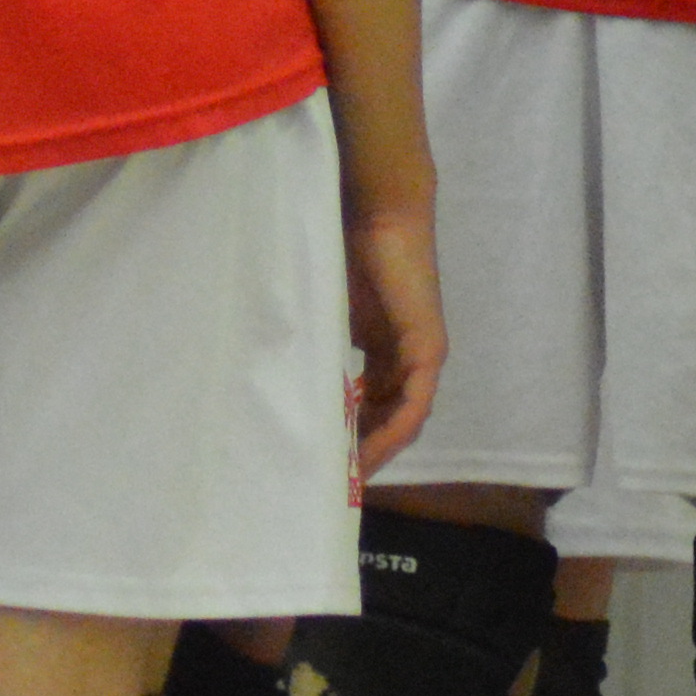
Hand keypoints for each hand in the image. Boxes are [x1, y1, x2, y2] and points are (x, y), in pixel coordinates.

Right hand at [341, 186, 445, 485]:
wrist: (375, 211)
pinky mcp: (428, 351)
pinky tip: (367, 453)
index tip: (317, 462)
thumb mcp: (321, 311)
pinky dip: (391, 432)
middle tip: (324, 483)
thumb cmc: (343, 249)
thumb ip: (311, 345)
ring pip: (399, 421)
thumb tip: (267, 378)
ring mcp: (419, 356)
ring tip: (343, 480)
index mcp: (380, 348)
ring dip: (374, 452)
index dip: (345, 437)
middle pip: (384, 421)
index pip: (367, 406)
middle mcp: (403, 358)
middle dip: (357, 454)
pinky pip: (413, 406)